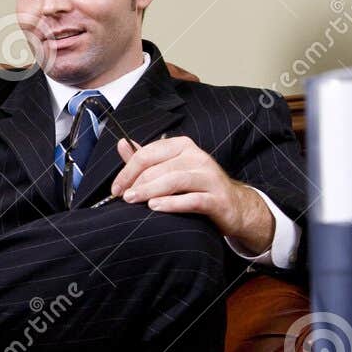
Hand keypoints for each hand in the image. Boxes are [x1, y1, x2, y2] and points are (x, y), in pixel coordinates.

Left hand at [108, 136, 273, 253]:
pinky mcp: (217, 199)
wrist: (235, 206)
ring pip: (175, 180)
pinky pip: (193, 199)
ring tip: (133, 201)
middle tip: (123, 197)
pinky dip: (172, 203)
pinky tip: (156, 207)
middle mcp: (198, 157)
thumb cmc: (197, 187)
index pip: (148, 153)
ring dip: (150, 190)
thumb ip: (146, 158)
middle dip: (136, 182)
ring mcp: (209, 177)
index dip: (128, 170)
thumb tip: (122, 144)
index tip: (116, 188)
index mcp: (183, 146)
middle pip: (159, 167)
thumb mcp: (172, 168)